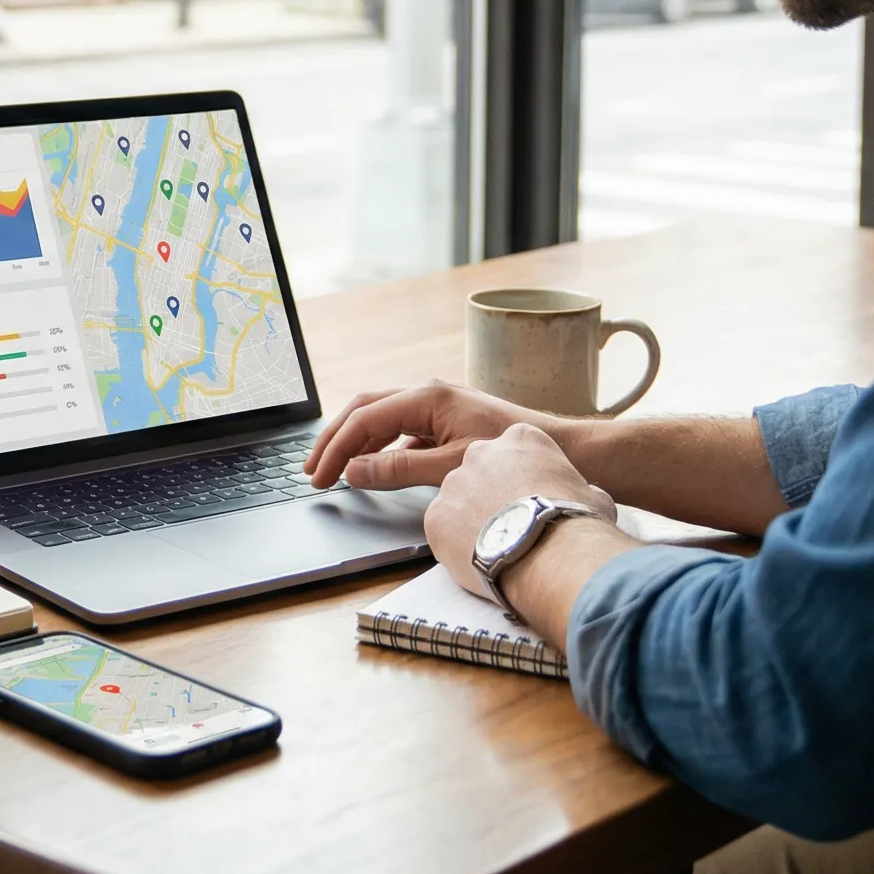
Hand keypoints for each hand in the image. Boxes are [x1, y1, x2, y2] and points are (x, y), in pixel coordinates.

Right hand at [305, 381, 582, 489]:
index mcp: (427, 397)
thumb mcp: (453, 465)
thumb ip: (401, 469)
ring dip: (354, 442)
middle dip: (335, 440)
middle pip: (364, 411)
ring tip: (332, 469)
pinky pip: (400, 430)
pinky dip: (379, 448)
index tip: (320, 478)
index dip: (337, 450)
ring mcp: (436, 407)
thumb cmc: (514, 451)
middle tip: (312, 471)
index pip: (364, 419)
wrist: (561, 448)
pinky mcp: (445, 422)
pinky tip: (373, 469)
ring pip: (380, 418)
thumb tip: (355, 472)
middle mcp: (428, 395)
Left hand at [423, 423, 618, 602]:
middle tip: (511, 523)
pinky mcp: (435, 515)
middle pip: (480, 471)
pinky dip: (456, 541)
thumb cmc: (575, 523)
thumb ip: (579, 489)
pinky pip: (442, 527)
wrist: (550, 553)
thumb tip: (587, 497)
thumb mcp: (593, 495)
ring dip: (472, 519)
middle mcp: (481, 452)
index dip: (524, 479)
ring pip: (458, 500)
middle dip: (491, 494)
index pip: (516, 451)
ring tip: (497, 545)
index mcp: (521, 438)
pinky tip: (478, 556)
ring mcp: (454, 483)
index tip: (531, 498)